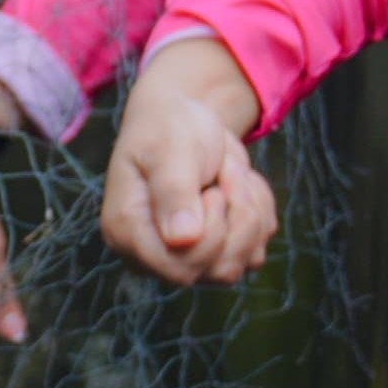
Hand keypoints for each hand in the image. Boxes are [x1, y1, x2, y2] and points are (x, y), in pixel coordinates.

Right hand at [100, 38, 276, 286]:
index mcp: (127, 233)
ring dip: (251, 210)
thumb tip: (182, 239)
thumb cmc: (167, 128)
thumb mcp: (169, 150)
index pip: (179, 267)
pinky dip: (260, 211)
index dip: (211, 232)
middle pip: (219, 269)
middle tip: (227, 171)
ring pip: (244, 262)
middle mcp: (155, 256)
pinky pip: (257, 250)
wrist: (183, 117)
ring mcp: (189, 258)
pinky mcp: (218, 251)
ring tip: (232, 174)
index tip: (210, 189)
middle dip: (237, 214)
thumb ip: (174, 192)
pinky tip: (239, 185)